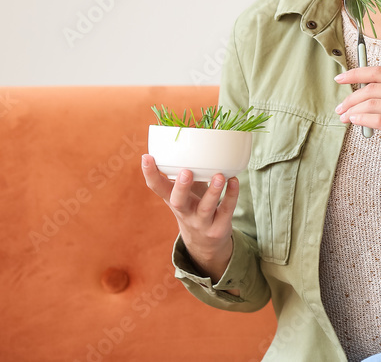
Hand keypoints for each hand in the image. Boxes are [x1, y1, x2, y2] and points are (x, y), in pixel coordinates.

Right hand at [140, 155, 236, 280]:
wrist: (205, 244)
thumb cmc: (194, 207)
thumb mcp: (185, 192)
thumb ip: (186, 169)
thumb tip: (195, 135)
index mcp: (173, 200)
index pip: (157, 188)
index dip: (150, 174)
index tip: (146, 157)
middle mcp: (185, 212)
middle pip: (178, 202)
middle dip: (181, 187)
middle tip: (185, 172)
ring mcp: (202, 222)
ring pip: (206, 208)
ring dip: (213, 192)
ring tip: (219, 175)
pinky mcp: (219, 227)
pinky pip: (226, 211)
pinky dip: (231, 196)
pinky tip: (234, 181)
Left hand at [334, 66, 380, 199]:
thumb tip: (359, 93)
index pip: (380, 72)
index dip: (356, 73)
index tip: (340, 78)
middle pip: (373, 88)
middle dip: (351, 97)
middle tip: (340, 107)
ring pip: (372, 104)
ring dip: (353, 110)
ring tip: (344, 117)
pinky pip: (378, 121)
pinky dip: (362, 120)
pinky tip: (354, 122)